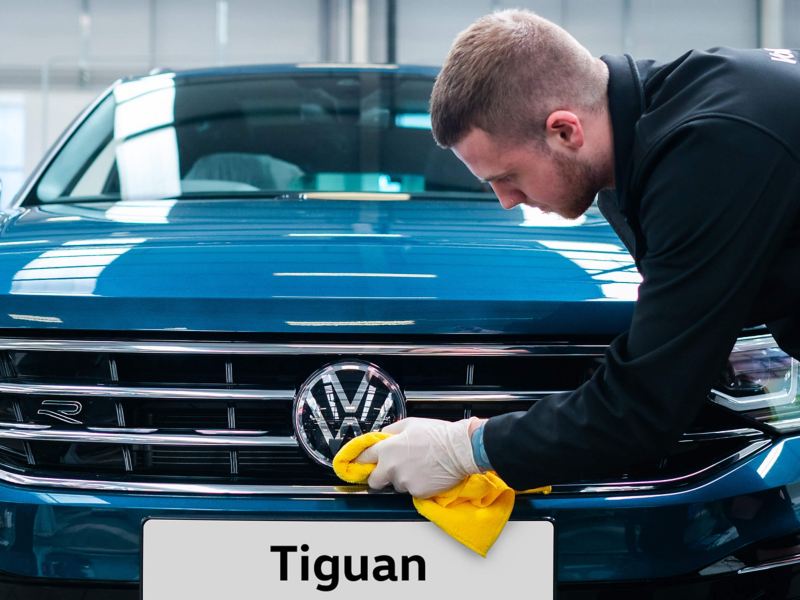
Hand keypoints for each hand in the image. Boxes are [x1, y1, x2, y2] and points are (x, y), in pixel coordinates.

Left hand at [355, 417, 482, 497]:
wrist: (460, 449)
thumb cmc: (438, 435)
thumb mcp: (410, 423)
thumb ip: (391, 431)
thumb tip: (383, 436)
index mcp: (388, 449)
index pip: (363, 458)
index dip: (361, 461)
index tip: (359, 464)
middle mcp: (392, 467)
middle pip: (374, 480)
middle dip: (379, 476)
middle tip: (391, 469)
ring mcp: (404, 482)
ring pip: (396, 485)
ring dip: (402, 478)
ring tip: (418, 466)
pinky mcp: (417, 492)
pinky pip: (411, 490)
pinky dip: (416, 484)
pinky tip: (426, 473)